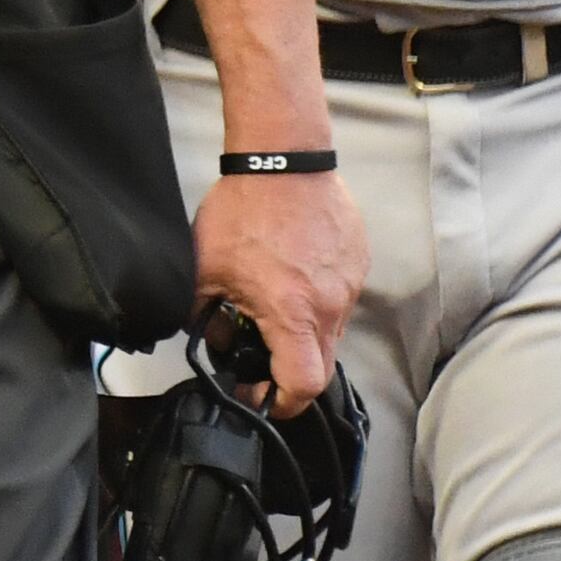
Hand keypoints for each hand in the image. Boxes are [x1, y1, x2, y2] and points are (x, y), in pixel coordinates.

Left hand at [190, 167, 363, 408]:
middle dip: (291, 372)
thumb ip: (202, 314)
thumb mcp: (206, 268)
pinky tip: (292, 277)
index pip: (303, 384)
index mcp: (293, 313)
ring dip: (304, 333)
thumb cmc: (244, 210)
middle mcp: (331, 306)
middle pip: (321, 365)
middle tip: (263, 361)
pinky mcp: (358, 263)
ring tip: (274, 308)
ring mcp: (350, 285)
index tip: (261, 397)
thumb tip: (209, 340)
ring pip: (332, 331)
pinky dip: (317, 301)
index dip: (282, 402)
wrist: (283, 158)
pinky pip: (341, 299)